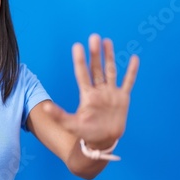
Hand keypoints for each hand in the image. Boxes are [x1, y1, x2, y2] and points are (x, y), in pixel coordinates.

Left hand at [44, 34, 138, 148]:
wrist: (101, 142)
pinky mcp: (122, 98)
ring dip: (109, 56)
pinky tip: (133, 58)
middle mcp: (98, 90)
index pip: (82, 74)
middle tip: (93, 37)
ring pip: (111, 71)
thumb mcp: (70, 124)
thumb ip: (59, 115)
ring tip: (107, 41)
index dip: (80, 60)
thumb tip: (45, 107)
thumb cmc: (85, 133)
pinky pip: (128, 82)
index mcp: (87, 94)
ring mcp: (111, 93)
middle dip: (95, 53)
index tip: (77, 46)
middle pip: (96, 68)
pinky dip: (131, 71)